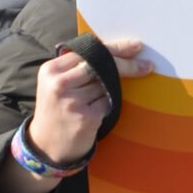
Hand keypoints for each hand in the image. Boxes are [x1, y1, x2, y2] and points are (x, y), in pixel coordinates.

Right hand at [27, 36, 150, 168]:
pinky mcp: (86, 117)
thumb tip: (116, 51)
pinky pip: (108, 104)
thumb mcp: (55, 84)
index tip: (135, 46)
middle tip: (146, 65)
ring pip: (107, 85)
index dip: (115, 48)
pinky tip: (97, 113)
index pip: (88, 51)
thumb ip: (76, 67)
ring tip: (97, 101)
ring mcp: (72, 101)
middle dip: (127, 64)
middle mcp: (60, 83)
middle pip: (100, 65)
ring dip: (112, 90)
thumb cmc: (57, 110)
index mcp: (52, 70)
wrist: (46, 146)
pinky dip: (108, 106)